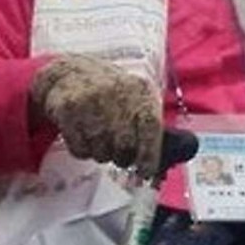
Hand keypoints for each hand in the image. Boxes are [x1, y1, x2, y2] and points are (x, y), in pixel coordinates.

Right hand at [31, 55, 162, 175]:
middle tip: (121, 157)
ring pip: (101, 150)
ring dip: (102, 154)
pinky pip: (80, 148)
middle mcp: (116, 91)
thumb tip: (177, 154)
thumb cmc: (112, 94)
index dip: (150, 153)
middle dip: (123, 158)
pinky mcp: (67, 108)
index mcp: (139, 89)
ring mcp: (89, 99)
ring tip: (101, 140)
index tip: (146, 172)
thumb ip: (151, 125)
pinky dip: (84, 150)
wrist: (70, 73)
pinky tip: (84, 135)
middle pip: (124, 144)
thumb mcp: (136, 98)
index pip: (150, 124)